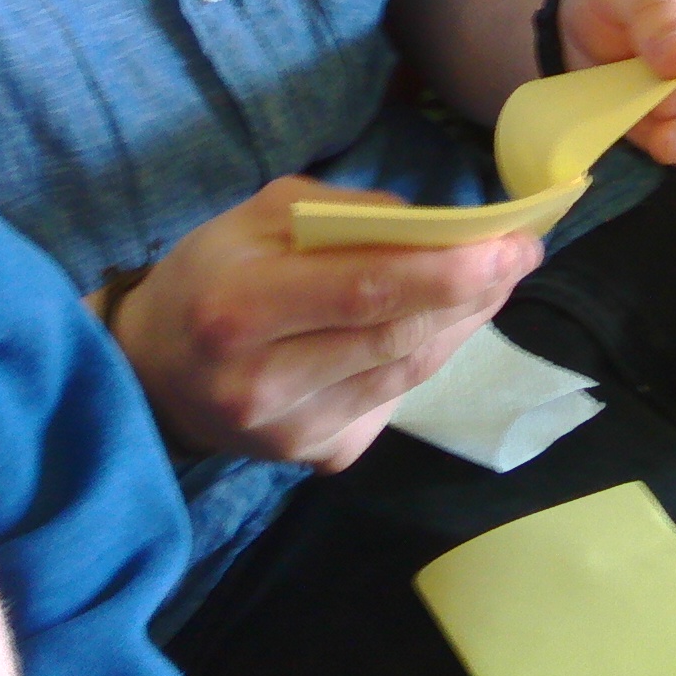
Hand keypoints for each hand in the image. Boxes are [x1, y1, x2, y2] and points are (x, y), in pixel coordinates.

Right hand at [109, 177, 542, 468]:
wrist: (152, 373)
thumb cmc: (209, 275)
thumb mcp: (257, 217)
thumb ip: (344, 217)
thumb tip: (434, 228)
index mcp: (240, 310)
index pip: (366, 292)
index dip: (448, 271)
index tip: (513, 240)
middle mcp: (264, 385)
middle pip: (398, 338)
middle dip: (473, 293)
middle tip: (522, 252)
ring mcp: (292, 435)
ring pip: (407, 374)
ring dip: (463, 323)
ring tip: (497, 279)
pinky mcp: (316, 458)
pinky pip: (394, 400)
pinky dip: (429, 356)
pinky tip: (448, 322)